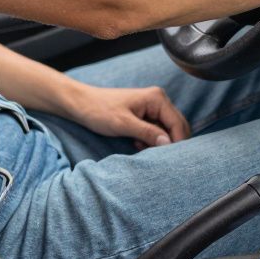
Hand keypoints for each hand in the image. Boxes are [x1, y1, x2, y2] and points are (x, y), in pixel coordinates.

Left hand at [66, 83, 191, 149]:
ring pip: (166, 131)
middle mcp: (159, 100)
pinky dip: (150, 140)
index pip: (177, 124)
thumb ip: (148, 133)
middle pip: (176, 127)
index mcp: (157, 98)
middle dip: (169, 143)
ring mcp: (153, 108)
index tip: (171, 160)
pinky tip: (136, 143)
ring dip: (158, 143)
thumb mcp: (124, 124)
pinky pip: (156, 131)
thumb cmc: (99, 110)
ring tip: (140, 147)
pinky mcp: (145, 115)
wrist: (81, 105)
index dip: (177, 143)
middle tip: (157, 157)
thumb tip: (168, 144)